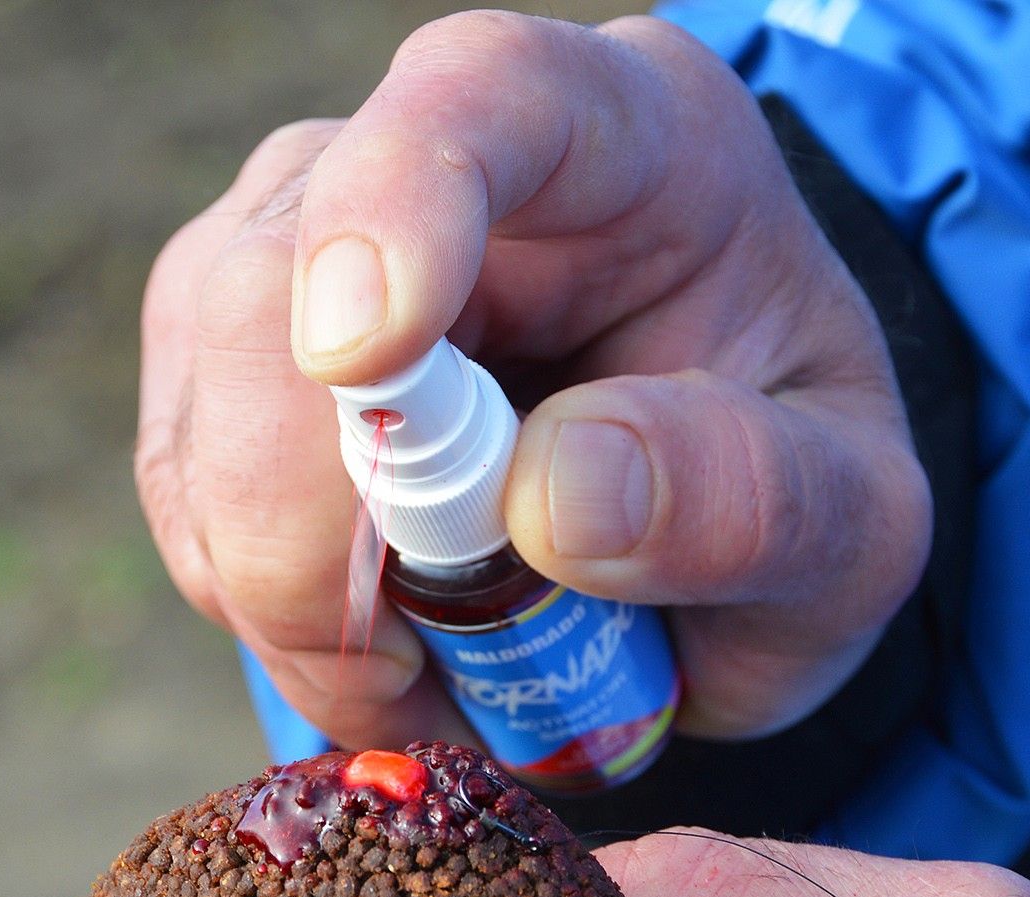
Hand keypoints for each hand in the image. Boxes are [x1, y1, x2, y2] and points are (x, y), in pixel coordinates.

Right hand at [137, 12, 930, 743]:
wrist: (693, 517)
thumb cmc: (779, 493)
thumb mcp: (847, 527)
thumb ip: (746, 502)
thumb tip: (550, 502)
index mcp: (626, 142)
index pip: (481, 97)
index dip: (397, 203)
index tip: (360, 356)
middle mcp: (429, 164)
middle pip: (269, 294)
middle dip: (313, 528)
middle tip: (426, 666)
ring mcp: (295, 251)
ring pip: (199, 420)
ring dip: (291, 597)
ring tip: (430, 663)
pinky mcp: (220, 358)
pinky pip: (182, 494)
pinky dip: (260, 606)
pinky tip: (365, 632)